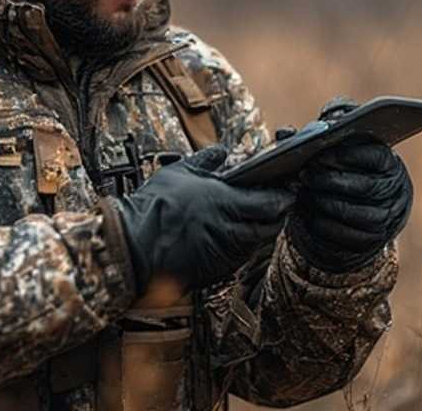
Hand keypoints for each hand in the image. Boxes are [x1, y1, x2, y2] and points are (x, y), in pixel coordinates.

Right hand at [109, 146, 294, 294]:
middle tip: (278, 208)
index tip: (286, 193)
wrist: (134, 245)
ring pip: (257, 243)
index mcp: (225, 202)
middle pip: (270, 226)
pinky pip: (240, 259)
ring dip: (261, 232)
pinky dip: (243, 248)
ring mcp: (225, 253)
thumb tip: (221, 150)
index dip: (283, 198)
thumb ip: (206, 161)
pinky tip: (235, 238)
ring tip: (256, 221)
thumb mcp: (180, 172)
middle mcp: (231, 229)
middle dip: (278, 217)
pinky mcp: (217, 271)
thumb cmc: (154, 208)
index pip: (271, 203)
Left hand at [290, 140, 412, 272]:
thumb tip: (285, 134)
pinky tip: (307, 212)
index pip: (375, 156)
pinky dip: (322, 223)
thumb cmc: (348, 169)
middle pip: (363, 186)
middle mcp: (393, 191)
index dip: (346, 155)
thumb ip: (316, 138)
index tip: (318, 155)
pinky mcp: (371, 240)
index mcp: (389, 164)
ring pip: (352, 212)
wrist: (368, 205)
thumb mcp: (339, 150)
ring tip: (302, 193)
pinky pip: (345, 234)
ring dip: (323, 202)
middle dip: (329, 180)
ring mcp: (384, 217)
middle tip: (304, 175)